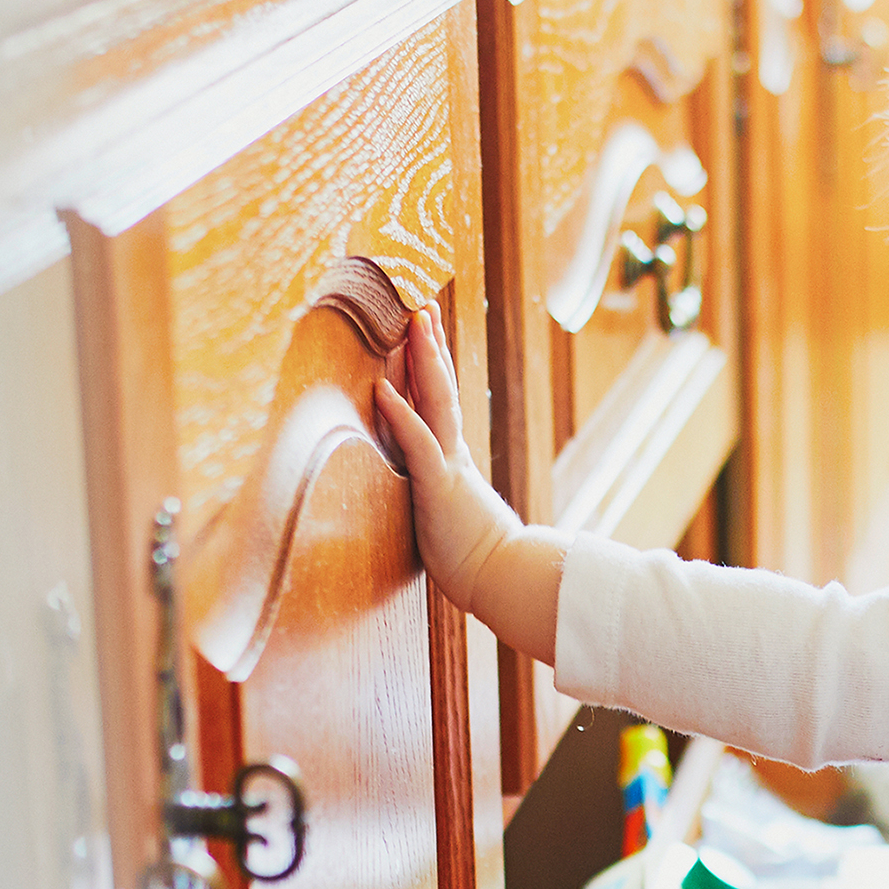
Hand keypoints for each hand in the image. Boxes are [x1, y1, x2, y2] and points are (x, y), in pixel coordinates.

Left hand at [373, 308, 561, 661]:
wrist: (504, 582)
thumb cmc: (478, 563)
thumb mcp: (450, 523)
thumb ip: (442, 502)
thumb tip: (439, 501)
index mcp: (453, 463)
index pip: (440, 406)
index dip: (431, 368)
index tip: (424, 333)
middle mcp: (453, 456)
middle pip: (441, 390)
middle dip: (430, 346)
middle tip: (422, 306)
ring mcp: (448, 469)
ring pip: (435, 403)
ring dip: (422, 361)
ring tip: (413, 322)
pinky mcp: (439, 489)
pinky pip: (418, 445)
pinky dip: (401, 415)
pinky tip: (384, 388)